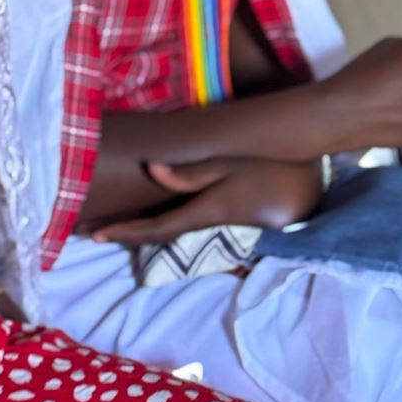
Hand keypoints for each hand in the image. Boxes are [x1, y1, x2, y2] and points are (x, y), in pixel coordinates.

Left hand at [87, 156, 322, 246]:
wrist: (310, 185)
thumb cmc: (268, 165)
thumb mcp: (228, 163)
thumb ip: (190, 172)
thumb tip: (150, 170)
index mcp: (205, 213)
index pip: (155, 229)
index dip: (123, 232)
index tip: (93, 234)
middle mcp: (208, 229)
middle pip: (160, 237)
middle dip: (126, 234)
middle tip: (91, 230)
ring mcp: (220, 232)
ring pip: (173, 236)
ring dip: (143, 233)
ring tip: (113, 226)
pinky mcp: (230, 227)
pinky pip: (189, 230)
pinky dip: (165, 227)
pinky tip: (152, 220)